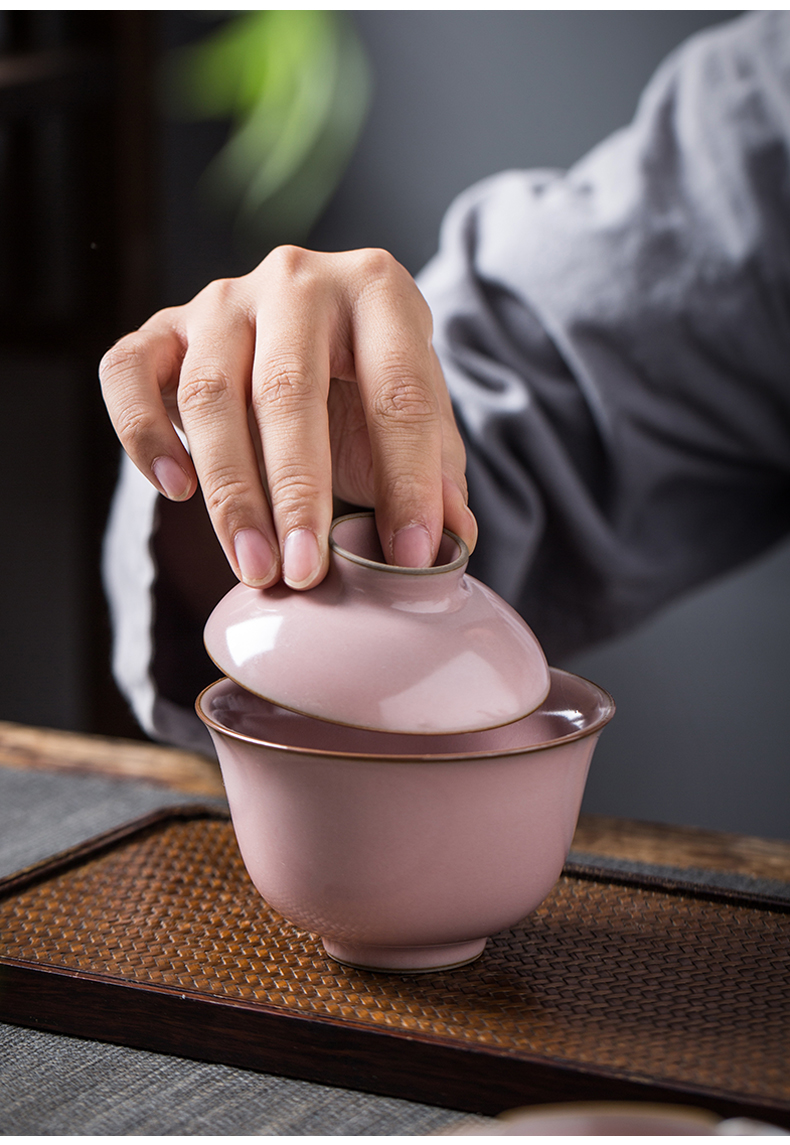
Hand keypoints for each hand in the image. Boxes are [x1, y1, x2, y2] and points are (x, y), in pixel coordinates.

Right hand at [100, 246, 476, 589]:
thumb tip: (454, 541)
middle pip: (287, 390)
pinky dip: (144, 434)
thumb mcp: (417, 422)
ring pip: (209, 393)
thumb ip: (438, 475)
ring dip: (230, 491)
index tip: (408, 556)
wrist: (314, 333)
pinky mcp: (164, 327)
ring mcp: (222, 300)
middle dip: (297, 493)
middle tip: (306, 572)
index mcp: (378, 289)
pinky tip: (175, 489)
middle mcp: (296, 280)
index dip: (408, 480)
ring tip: (256, 566)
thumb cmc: (369, 386)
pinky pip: (128, 373)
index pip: (398, 390)